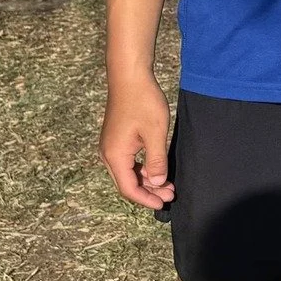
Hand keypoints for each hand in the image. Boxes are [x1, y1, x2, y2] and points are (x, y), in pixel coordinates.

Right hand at [100, 72, 175, 209]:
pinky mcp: (117, 138)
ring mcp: (111, 146)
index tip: (163, 204)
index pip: (128, 188)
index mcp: (115, 155)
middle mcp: (108, 153)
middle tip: (171, 193)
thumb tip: (158, 183)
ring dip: (147, 180)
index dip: (146, 199)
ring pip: (128, 172)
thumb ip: (156, 161)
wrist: (129, 76)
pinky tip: (158, 167)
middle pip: (127, 183)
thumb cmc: (143, 101)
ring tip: (168, 183)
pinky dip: (143, 168)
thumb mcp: (156, 133)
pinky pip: (128, 161)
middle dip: (149, 191)